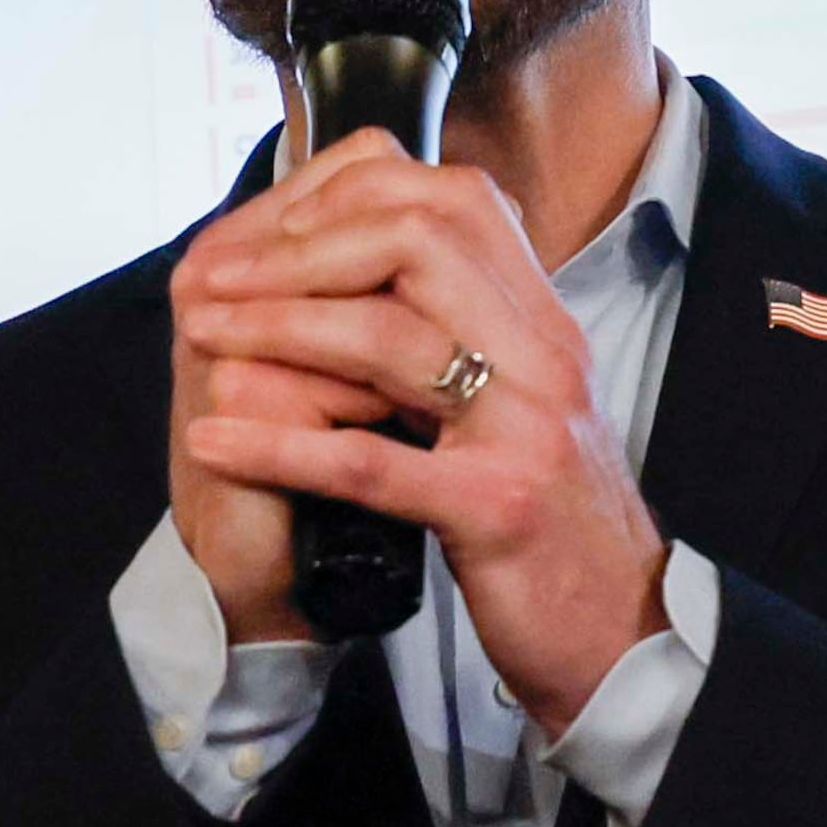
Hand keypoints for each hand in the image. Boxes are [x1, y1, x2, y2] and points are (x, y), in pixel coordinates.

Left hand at [171, 130, 667, 735]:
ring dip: (275, 328)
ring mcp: (526, 430)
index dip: (353, 196)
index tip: (274, 231)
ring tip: (200, 336)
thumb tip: (375, 269)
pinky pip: (371, 464)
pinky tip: (216, 440)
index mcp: (544, 325)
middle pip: (418, 240)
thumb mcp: (524, 407)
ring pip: (388, 337)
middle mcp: (543, 357)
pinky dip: (281, 445)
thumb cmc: (555, 523)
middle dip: (300, 250)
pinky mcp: (496, 509)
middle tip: (217, 279)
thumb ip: (469, 337)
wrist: (626, 630)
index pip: (454, 201)